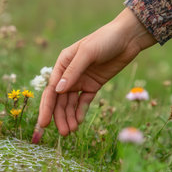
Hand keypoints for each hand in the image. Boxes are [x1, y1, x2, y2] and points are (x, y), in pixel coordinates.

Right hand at [33, 8, 155, 141]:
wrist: (127, 37)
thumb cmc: (105, 39)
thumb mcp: (87, 53)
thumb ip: (73, 71)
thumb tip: (57, 90)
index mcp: (62, 63)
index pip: (51, 89)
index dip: (46, 107)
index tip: (44, 123)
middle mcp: (69, 74)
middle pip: (60, 100)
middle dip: (59, 116)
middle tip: (63, 133)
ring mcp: (81, 80)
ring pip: (71, 103)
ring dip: (69, 117)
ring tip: (71, 131)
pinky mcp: (93, 85)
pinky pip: (84, 101)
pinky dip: (80, 112)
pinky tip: (79, 122)